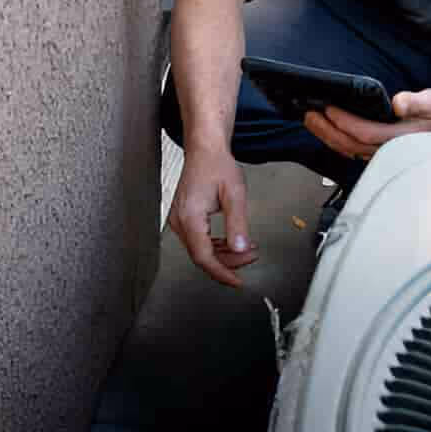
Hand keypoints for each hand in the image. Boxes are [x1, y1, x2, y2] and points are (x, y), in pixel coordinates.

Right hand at [167, 147, 257, 286]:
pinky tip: (233, 243)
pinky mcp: (184, 218)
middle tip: (251, 257)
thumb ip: (238, 224)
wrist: (204, 149)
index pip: (203, 257)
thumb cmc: (217, 165)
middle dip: (228, 263)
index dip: (221, 272)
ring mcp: (179, 220)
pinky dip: (217, 246)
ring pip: (201, 250)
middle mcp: (180, 221)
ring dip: (224, 255)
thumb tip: (241, 249)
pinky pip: (199, 241)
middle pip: (202, 256)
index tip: (237, 281)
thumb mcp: (234, 194)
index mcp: (190, 217)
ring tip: (247, 250)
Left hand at [303, 88, 430, 160]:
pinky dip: (336, 139)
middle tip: (308, 113)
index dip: (344, 122)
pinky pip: (352, 149)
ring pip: (348, 150)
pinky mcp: (379, 151)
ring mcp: (382, 154)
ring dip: (327, 135)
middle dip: (326, 130)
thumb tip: (399, 104)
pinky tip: (326, 128)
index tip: (328, 108)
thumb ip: (417, 102)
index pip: (364, 133)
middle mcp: (389, 150)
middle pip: (349, 145)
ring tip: (311, 119)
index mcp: (400, 138)